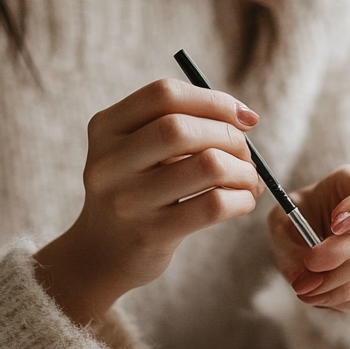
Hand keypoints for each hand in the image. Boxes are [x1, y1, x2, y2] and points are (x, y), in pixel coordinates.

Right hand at [34, 78, 264, 325]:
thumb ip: (180, 126)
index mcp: (106, 128)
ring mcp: (128, 201)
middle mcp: (110, 162)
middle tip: (245, 155)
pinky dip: (241, 199)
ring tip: (248, 179)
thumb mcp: (138, 152)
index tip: (244, 118)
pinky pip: (213, 206)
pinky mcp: (151, 234)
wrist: (101, 253)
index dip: (213, 100)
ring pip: (207, 166)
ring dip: (242, 170)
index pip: (164, 95)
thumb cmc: (136, 192)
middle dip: (230, 137)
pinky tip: (244, 201)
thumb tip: (245, 117)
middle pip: (183, 128)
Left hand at [268, 165, 349, 311]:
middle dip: (342, 254)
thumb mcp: (282, 220)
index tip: (334, 224)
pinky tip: (314, 294)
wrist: (299, 240)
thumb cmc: (296, 219)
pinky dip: (336, 298)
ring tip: (302, 286)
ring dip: (335, 283)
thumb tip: (305, 274)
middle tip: (311, 261)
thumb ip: (290, 240)